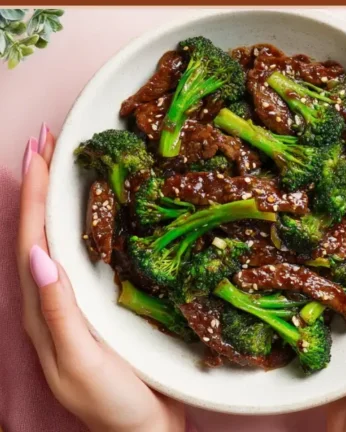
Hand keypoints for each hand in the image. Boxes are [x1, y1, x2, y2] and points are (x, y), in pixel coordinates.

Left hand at [17, 126, 184, 431]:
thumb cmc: (114, 406)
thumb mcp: (80, 363)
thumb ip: (59, 312)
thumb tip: (39, 255)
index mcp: (46, 309)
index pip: (34, 238)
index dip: (36, 193)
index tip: (39, 148)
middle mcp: (56, 299)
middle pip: (43, 229)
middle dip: (43, 183)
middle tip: (49, 137)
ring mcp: (78, 301)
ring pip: (62, 236)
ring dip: (60, 195)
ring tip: (64, 158)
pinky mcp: (102, 305)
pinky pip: (86, 251)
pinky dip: (85, 219)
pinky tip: (98, 205)